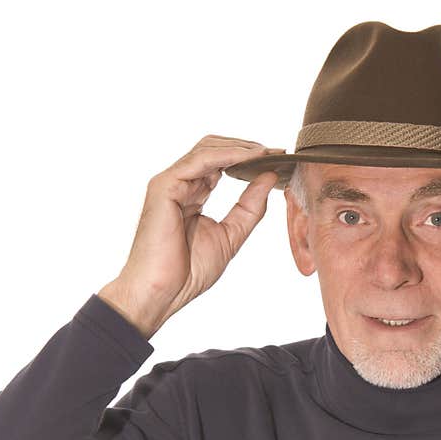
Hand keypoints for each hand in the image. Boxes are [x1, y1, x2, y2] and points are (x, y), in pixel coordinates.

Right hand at [98, 135, 284, 339]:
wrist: (162, 292)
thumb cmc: (188, 272)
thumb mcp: (231, 235)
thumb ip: (250, 207)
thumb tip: (270, 177)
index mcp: (192, 195)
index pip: (222, 164)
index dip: (249, 159)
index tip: (278, 158)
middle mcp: (180, 184)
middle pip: (214, 149)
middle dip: (247, 148)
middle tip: (277, 151)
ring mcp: (170, 183)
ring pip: (207, 149)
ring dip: (241, 147)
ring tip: (267, 152)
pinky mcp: (164, 186)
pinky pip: (200, 160)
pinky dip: (228, 155)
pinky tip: (249, 158)